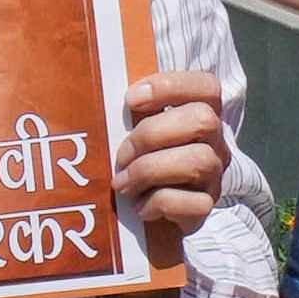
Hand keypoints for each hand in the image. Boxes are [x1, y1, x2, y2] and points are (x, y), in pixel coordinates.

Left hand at [114, 70, 228, 243]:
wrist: (151, 212)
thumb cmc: (138, 158)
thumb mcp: (133, 127)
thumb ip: (127, 108)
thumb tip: (83, 87)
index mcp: (199, 113)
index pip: (206, 86)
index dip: (170, 87)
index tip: (131, 100)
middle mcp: (215, 142)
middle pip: (202, 120)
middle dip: (150, 134)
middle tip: (121, 155)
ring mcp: (214, 175)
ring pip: (198, 161)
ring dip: (149, 171)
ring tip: (123, 183)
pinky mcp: (206, 207)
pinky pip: (194, 203)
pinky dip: (159, 203)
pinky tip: (141, 205)